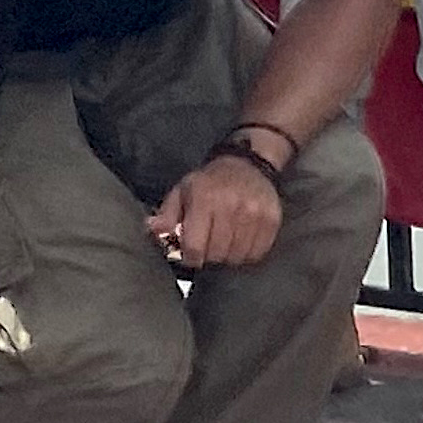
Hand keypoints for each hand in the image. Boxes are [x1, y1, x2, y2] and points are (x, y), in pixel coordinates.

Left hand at [148, 155, 284, 271]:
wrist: (247, 164)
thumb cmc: (210, 182)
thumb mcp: (183, 191)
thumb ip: (167, 214)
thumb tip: (151, 231)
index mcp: (204, 199)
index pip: (195, 246)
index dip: (190, 257)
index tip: (190, 255)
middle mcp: (230, 206)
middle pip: (216, 254)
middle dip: (209, 255)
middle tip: (208, 246)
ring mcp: (254, 214)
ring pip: (237, 256)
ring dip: (228, 255)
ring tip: (224, 242)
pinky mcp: (271, 221)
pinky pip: (256, 253)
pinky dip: (246, 253)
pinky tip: (240, 241)